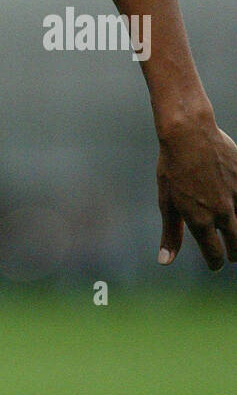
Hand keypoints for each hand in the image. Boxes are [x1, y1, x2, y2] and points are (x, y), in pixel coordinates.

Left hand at [157, 116, 236, 269]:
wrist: (189, 132)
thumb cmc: (173, 166)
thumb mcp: (167, 201)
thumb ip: (171, 234)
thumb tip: (164, 262)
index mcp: (200, 221)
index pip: (215, 256)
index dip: (214, 263)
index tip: (214, 262)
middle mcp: (222, 212)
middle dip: (234, 253)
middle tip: (232, 254)